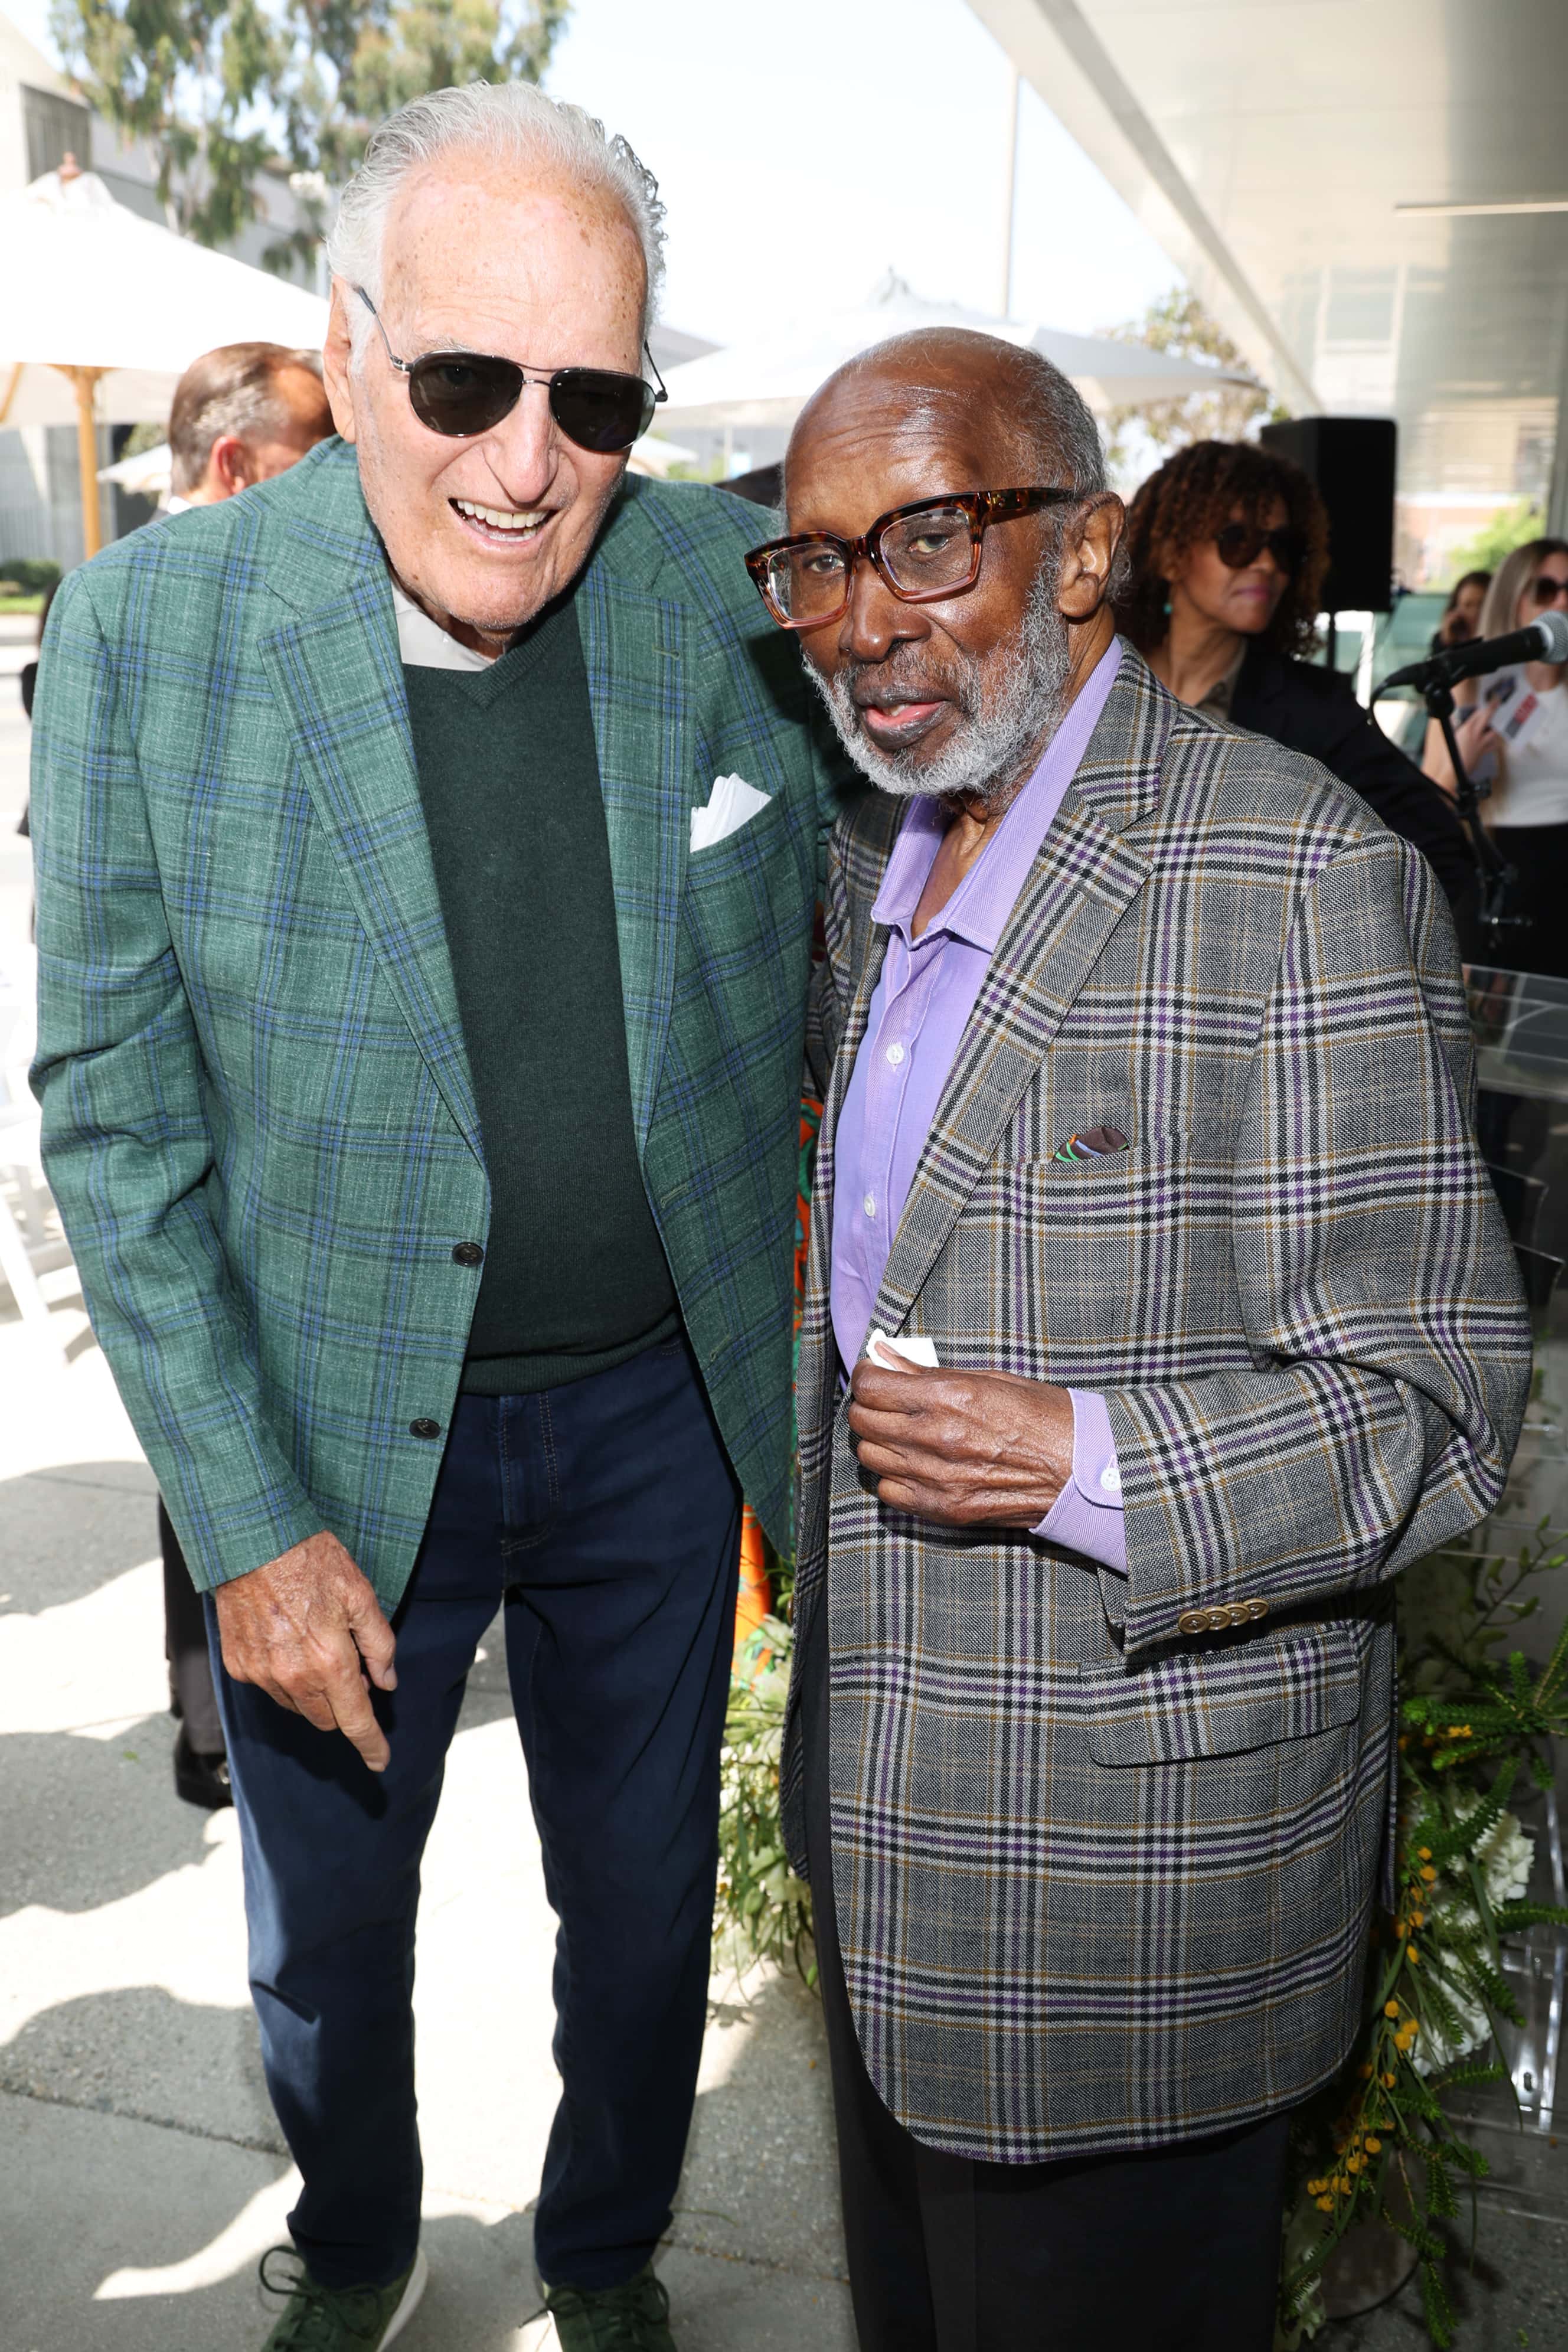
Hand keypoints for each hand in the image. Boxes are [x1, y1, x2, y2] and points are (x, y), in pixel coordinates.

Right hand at [214, 1531, 397, 1770]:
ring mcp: (261, 1674)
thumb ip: (379, 1644)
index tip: (381, 1762)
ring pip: (297, 1706)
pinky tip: (287, 1641)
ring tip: (318, 1646)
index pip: (355, 1720)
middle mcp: (293, 1677)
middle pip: (326, 1718)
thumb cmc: (311, 1561)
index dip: (372, 1744)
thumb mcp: (361, 1595)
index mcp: (330, 1662)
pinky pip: (269, 1686)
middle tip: (353, 1668)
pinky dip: (285, 1676)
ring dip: (314, 1692)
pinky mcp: (238, 1665)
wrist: (251, 1541)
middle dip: (344, 1706)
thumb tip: (387, 1682)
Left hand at [846, 1360, 1074, 1527]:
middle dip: (869, 1406)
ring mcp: (935, 1478)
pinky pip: (888, 1490)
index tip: (875, 1373)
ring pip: (870, 1456)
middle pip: (863, 1421)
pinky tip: (915, 1465)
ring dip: (879, 1441)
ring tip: (902, 1433)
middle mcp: (934, 1438)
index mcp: (947, 1397)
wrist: (1079, 1471)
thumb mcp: (989, 1379)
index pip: (871, 1385)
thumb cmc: (1042, 1417)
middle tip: (887, 1401)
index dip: (867, 1375)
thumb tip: (886, 1355)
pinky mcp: (941, 1508)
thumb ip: (929, 1372)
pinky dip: (893, 1476)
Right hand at [1423, 705, 1499, 795]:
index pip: (1478, 713)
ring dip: (1495, 728)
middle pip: (1488, 718)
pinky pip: (1493, 746)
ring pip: (1494, 732)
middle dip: (1494, 709)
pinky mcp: (1483, 752)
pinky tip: (1494, 741)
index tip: (1490, 701)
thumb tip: (1462, 727)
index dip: (1485, 706)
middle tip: (1498, 702)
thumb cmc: (1449, 756)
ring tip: (1495, 725)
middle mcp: (1476, 734)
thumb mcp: (1451, 738)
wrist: (1453, 770)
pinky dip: (1494, 743)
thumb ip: (1458, 731)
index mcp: (1467, 729)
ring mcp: (1481, 743)